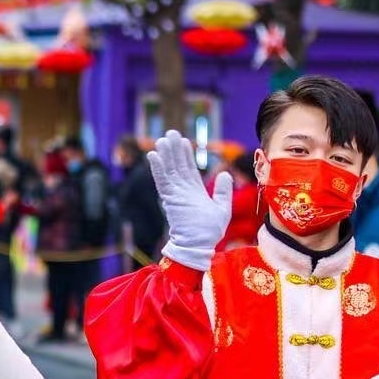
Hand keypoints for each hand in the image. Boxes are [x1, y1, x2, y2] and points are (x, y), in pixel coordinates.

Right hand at [149, 131, 232, 269]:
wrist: (199, 246)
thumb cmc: (210, 232)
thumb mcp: (222, 208)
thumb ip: (222, 191)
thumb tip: (224, 173)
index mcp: (194, 192)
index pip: (189, 169)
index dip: (186, 155)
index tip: (184, 141)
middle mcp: (183, 191)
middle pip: (177, 166)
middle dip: (174, 150)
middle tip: (170, 133)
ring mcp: (175, 194)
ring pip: (169, 170)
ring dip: (165, 155)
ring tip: (162, 140)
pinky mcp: (170, 199)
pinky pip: (163, 181)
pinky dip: (157, 168)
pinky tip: (153, 156)